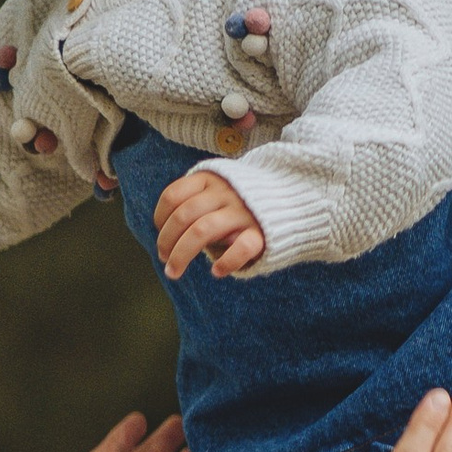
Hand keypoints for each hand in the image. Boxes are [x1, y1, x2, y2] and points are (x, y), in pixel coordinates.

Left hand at [153, 166, 265, 282]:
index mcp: (210, 179)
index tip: (161, 233)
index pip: (173, 196)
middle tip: (164, 259)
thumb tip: (164, 240)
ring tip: (174, 272)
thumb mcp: (216, 192)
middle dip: (166, 241)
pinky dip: (226, 261)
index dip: (161, 218)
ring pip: (202, 230)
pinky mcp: (262, 232)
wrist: (291, 199)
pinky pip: (242, 247)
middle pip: (183, 216)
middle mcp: (225, 192)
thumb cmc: (241, 203)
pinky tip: (216, 271)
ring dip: (181, 254)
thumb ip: (193, 204)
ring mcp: (243, 211)